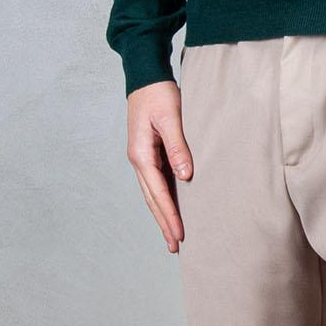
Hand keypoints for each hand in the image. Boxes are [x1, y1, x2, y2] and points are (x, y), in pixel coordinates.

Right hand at [126, 79, 192, 252]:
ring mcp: (142, 158)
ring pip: (153, 194)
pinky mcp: (149, 154)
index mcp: (141, 154)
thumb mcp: (171, 118)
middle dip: (164, 223)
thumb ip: (178, 147)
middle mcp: (139, 160)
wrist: (146, 77)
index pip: (157, 193)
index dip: (169, 215)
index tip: (180, 234)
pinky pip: (157, 183)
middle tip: (175, 248)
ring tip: (173, 237)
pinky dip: (164, 200)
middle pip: (152, 199)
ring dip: (163, 215)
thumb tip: (186, 177)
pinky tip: (172, 210)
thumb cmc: (158, 94)